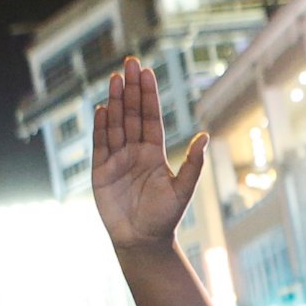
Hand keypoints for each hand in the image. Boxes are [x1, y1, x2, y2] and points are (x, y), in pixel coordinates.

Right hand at [92, 56, 209, 252]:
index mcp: (154, 153)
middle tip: (130, 63)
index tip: (147, 72)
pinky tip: (102, 108)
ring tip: (115, 78)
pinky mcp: (101, 172)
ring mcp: (116, 160)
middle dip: (130, 89)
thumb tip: (205, 136)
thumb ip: (193, 163)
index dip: (148, 95)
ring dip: (115, 101)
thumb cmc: (165, 218)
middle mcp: (134, 152)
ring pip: (115, 124)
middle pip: (131, 114)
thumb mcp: (183, 189)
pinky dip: (100, 127)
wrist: (143, 241)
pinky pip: (100, 145)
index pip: (150, 117)